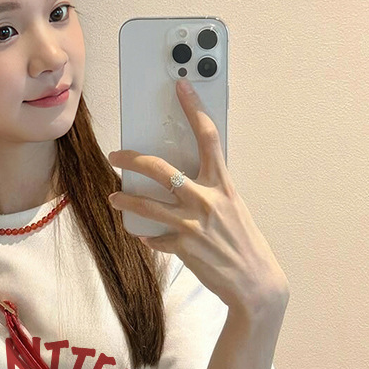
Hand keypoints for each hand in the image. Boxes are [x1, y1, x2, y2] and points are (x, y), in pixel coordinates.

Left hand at [106, 79, 288, 315]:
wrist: (255, 283)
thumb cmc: (244, 243)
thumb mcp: (233, 208)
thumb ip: (210, 191)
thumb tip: (183, 181)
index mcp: (223, 185)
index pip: (208, 138)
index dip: (194, 109)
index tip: (181, 86)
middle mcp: (207, 200)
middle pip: (161, 169)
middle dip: (133, 159)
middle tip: (115, 156)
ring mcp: (193, 225)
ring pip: (147, 204)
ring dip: (126, 199)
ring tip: (113, 197)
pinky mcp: (184, 248)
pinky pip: (155, 238)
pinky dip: (147, 236)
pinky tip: (142, 235)